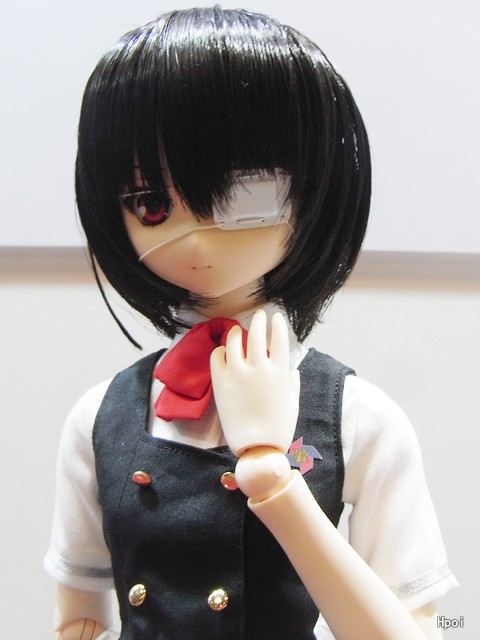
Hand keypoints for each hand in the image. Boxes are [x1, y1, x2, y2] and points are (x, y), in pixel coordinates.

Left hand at [210, 309, 299, 455]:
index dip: (277, 324)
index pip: (278, 337)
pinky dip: (221, 350)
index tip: (275, 317)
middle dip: (258, 320)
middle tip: (258, 315)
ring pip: (234, 340)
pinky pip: (217, 356)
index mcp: (279, 372)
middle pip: (257, 333)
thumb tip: (292, 370)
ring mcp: (237, 374)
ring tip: (237, 331)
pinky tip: (224, 351)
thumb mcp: (293, 404)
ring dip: (237, 332)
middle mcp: (258, 368)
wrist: (256, 448)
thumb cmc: (278, 429)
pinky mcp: (220, 382)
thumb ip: (293, 384)